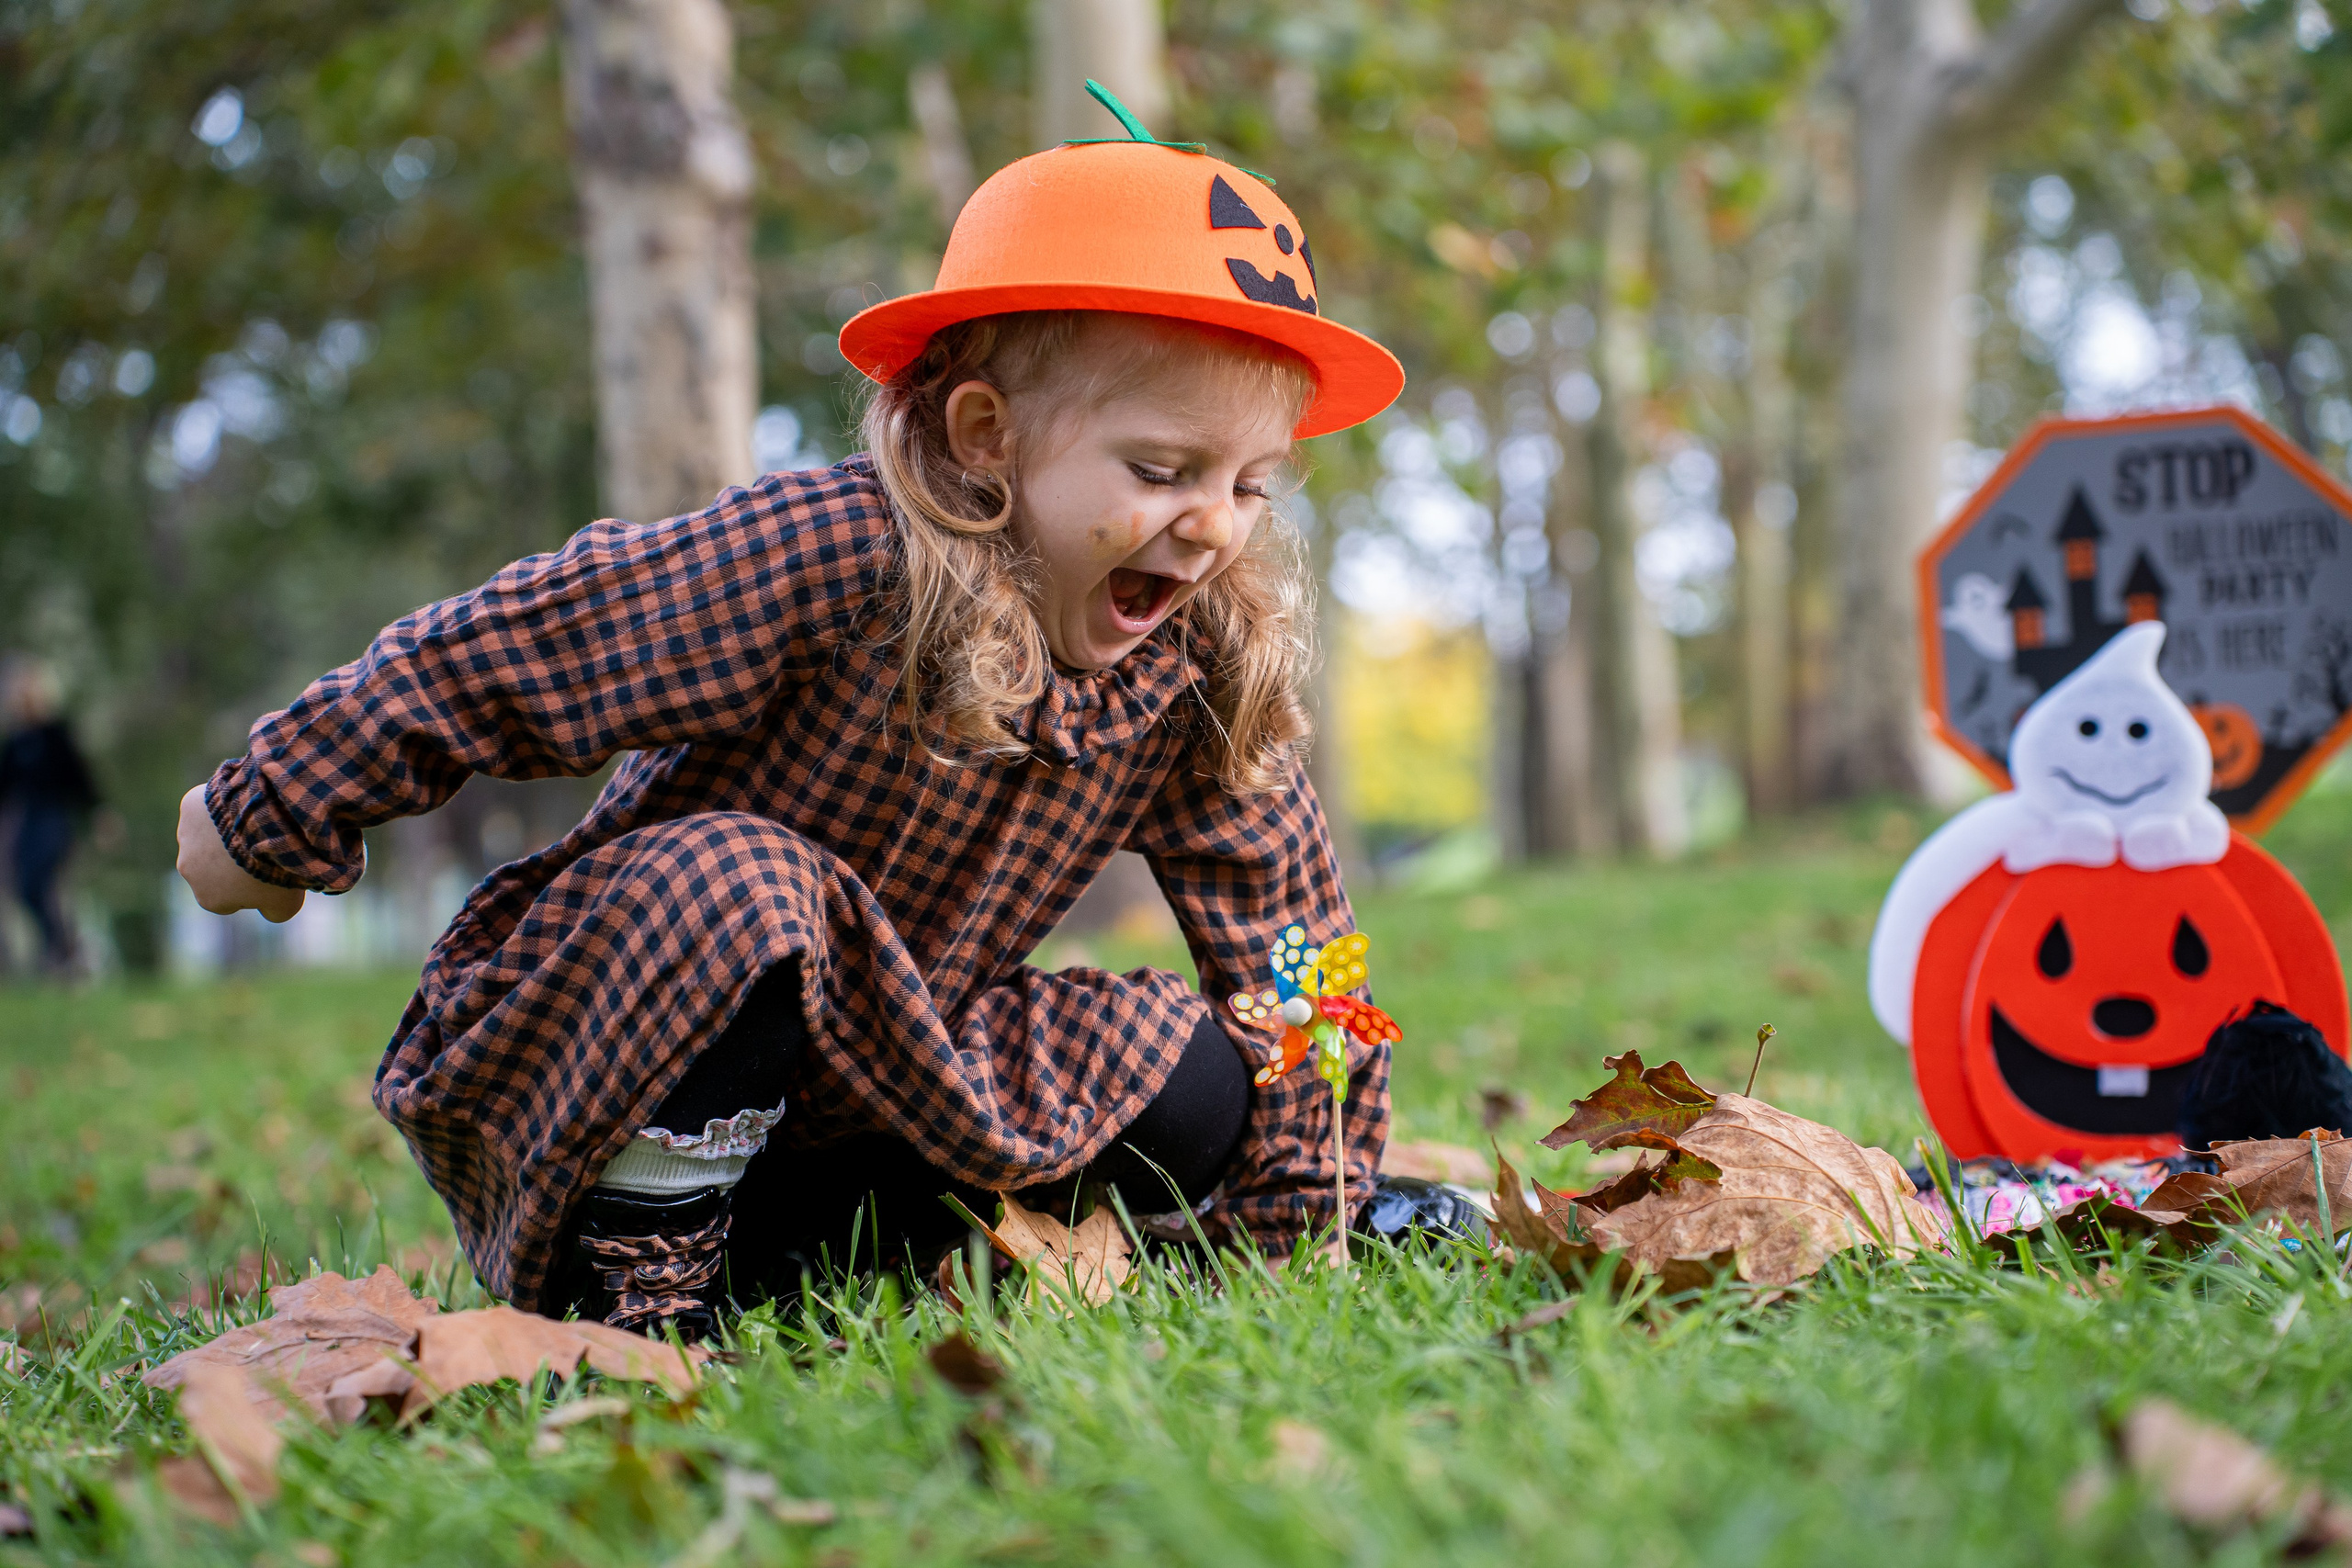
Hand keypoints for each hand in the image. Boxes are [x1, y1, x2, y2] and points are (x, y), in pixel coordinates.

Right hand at [176, 784, 304, 922]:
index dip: (250, 887)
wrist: (265, 825)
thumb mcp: (286, 903)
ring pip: (207, 835)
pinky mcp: (190, 807)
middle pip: (213, 867)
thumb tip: (271, 914)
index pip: (229, 898)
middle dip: (233, 859)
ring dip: (226, 832)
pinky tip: (244, 804)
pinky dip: (223, 805)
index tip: (268, 875)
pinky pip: (207, 806)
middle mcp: (188, 870)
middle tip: (263, 848)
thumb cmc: (276, 868)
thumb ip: (276, 913)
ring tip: (256, 826)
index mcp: (208, 899)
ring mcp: (185, 837)